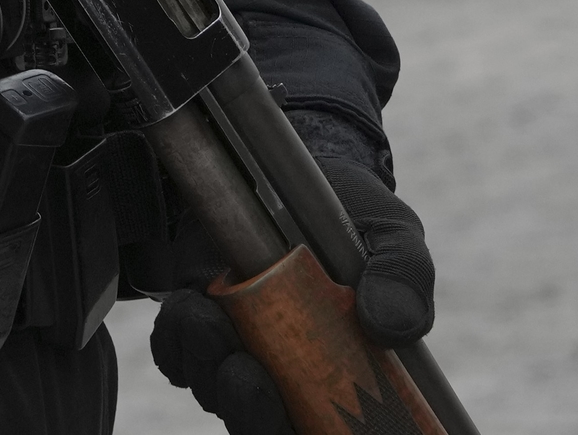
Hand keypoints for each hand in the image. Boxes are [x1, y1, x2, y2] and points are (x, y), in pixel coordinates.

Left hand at [148, 116, 433, 431]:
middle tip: (245, 373)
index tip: (298, 417)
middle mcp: (289, 375)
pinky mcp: (198, 324)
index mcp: (344, 375)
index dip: (302, 429)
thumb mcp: (391, 236)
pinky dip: (178, 337)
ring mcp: (240, 353)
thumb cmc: (356, 218)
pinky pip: (175, 352)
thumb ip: (402, 277)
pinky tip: (191, 307)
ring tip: (210, 321)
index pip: (321, 426)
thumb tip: (392, 325)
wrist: (301, 170)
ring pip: (213, 390)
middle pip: (258, 423)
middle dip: (248, 408)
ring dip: (206, 363)